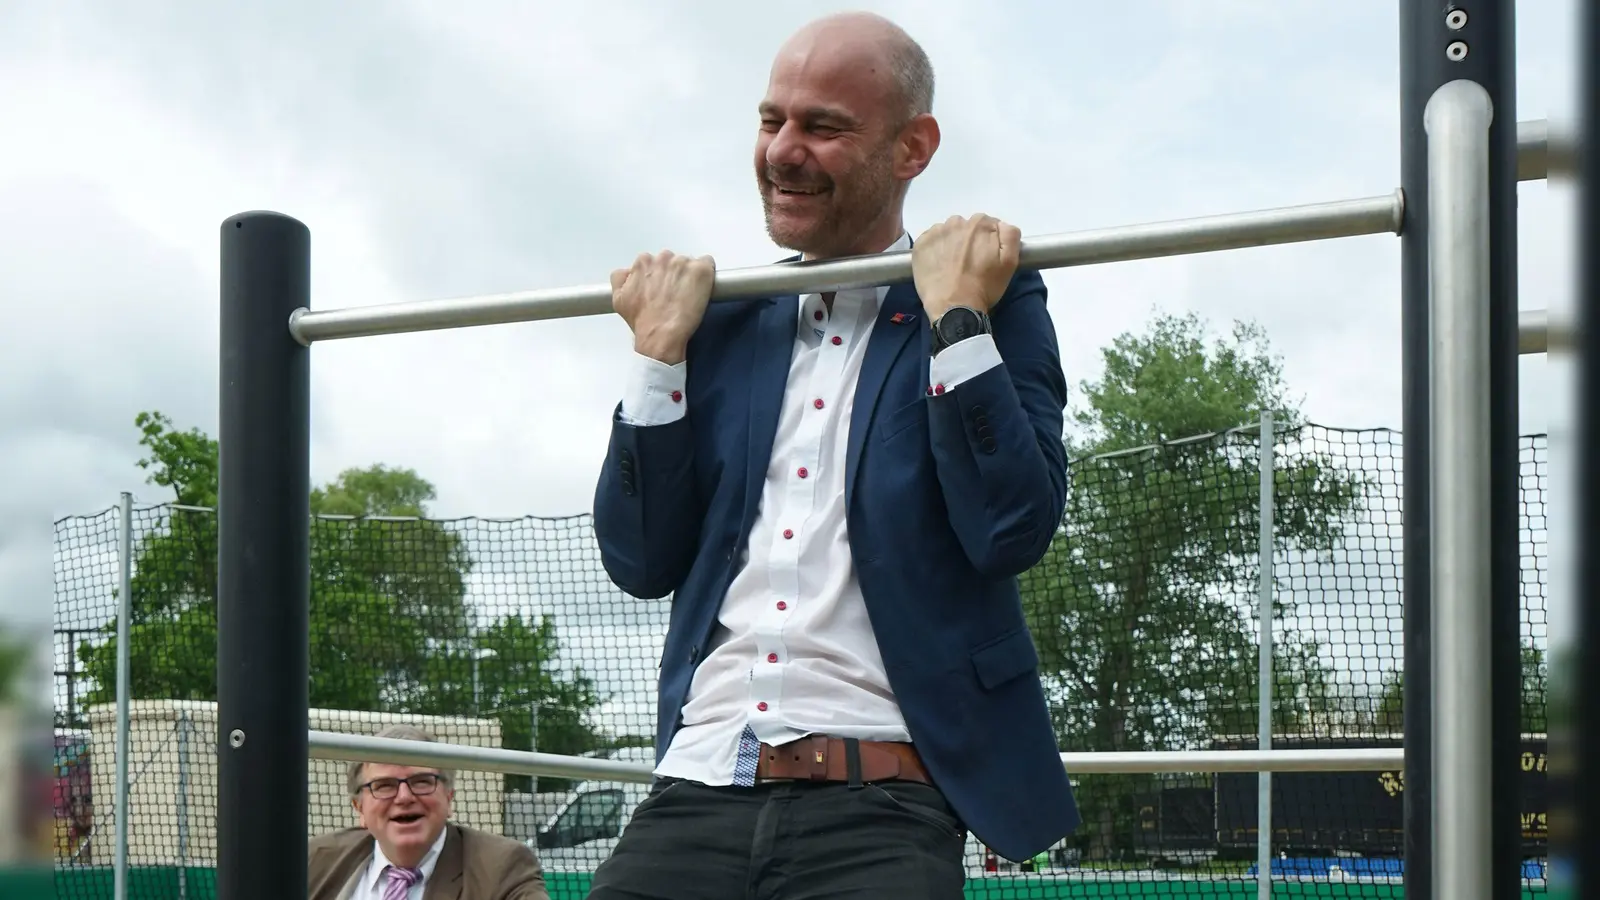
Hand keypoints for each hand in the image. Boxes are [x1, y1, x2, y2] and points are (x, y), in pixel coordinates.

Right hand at [610, 250, 716, 364]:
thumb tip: (627, 272)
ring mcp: (683, 264)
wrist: (661, 335)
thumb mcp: (618, 299)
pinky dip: (707, 275)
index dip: (660, 276)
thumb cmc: (644, 322)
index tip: (663, 288)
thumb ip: (620, 278)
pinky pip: (708, 264)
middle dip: (675, 275)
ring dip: (690, 276)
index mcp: (643, 263)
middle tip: (675, 294)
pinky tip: (701, 290)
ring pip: (690, 263)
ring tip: (687, 296)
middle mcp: (663, 259)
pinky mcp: (701, 271)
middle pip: (673, 261)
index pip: (655, 261)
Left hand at [911, 214, 1021, 319]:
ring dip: (951, 243)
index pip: (987, 225)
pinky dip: (934, 250)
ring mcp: (936, 232)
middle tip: (968, 263)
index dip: (987, 242)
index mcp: (980, 224)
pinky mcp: (920, 244)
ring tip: (952, 265)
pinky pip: (930, 241)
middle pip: (966, 227)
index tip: (985, 257)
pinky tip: (938, 266)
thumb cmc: (984, 286)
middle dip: (968, 241)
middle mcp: (956, 222)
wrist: (954, 306)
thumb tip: (1001, 225)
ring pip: (947, 233)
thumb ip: (1010, 235)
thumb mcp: (1010, 262)